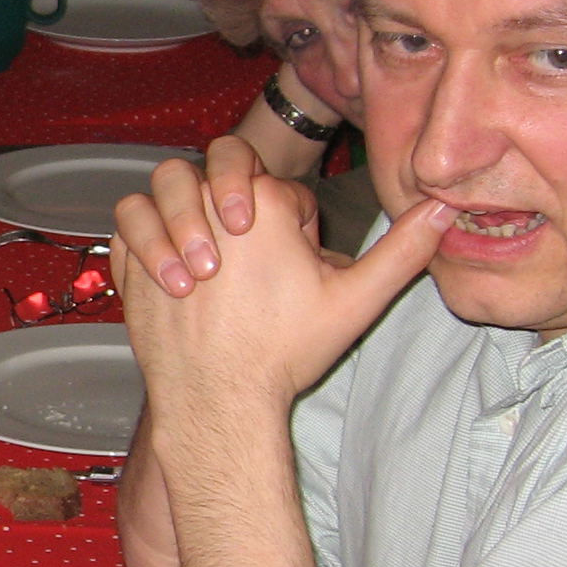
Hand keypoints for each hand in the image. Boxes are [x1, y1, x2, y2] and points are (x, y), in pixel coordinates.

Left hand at [111, 159, 450, 426]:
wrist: (218, 399)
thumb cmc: (284, 351)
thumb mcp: (356, 298)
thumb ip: (403, 248)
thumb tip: (445, 207)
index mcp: (261, 202)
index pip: (276, 186)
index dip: (288, 219)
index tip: (290, 261)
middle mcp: (206, 207)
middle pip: (213, 168)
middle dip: (230, 201)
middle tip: (241, 258)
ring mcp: (161, 234)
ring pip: (156, 189)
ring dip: (176, 216)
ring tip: (199, 266)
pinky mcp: (128, 266)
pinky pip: (121, 230)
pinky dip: (139, 242)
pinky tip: (165, 271)